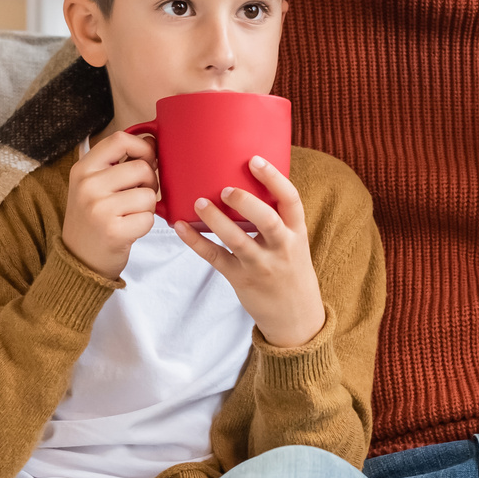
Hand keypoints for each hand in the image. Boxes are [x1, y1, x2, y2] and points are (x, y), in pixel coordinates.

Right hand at [61, 128, 158, 279]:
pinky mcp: (113, 231)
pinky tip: (129, 230)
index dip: (142, 146)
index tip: (147, 159)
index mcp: (83, 169)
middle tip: (137, 196)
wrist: (78, 259)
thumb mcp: (92, 184)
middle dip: (149, 182)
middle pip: (142, 168)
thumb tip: (152, 141)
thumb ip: (116, 163)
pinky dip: (145, 225)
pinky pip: (149, 219)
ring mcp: (99, 208)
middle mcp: (88, 185)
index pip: (120, 139)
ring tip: (130, 215)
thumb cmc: (93, 218)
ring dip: (147, 207)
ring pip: (148, 195)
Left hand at [172, 156, 326, 348]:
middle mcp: (282, 248)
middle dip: (246, 202)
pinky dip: (196, 242)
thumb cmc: (290, 270)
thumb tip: (245, 182)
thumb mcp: (294, 242)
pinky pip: (216, 258)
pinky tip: (181, 227)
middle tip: (226, 189)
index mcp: (296, 233)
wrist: (296, 317)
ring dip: (216, 221)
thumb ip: (276, 218)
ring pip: (238, 240)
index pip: (291, 200)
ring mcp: (261, 265)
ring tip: (198, 202)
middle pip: (267, 220)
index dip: (274, 178)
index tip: (255, 160)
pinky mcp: (241, 280)